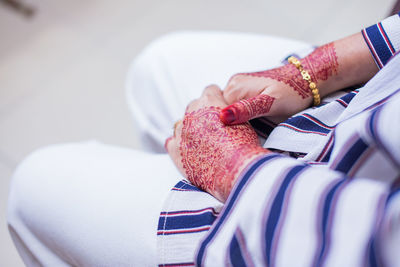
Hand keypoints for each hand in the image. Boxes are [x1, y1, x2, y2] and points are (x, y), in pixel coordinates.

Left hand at [165, 85, 268, 201]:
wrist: (237, 170)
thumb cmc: (245, 146)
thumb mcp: (244, 121)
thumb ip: (232, 112)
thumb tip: (229, 113)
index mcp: (209, 101)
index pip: (209, 90)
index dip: (217, 100)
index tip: (222, 109)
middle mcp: (192, 113)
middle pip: (193, 106)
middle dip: (202, 114)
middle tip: (215, 128)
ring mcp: (181, 132)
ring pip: (181, 124)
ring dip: (190, 130)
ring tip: (204, 142)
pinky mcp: (175, 151)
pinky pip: (171, 142)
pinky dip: (178, 145)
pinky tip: (189, 151)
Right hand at [220, 43, 339, 124]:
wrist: (306, 78)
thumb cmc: (292, 92)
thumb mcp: (271, 104)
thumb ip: (246, 110)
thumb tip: (223, 117)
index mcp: (234, 88)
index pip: (216, 112)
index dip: (223, 128)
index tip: (236, 138)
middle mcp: (232, 84)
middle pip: (218, 110)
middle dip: (226, 124)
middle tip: (243, 135)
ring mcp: (237, 85)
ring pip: (225, 108)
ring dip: (232, 120)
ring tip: (246, 130)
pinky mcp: (243, 88)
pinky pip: (232, 104)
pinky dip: (237, 114)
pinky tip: (247, 122)